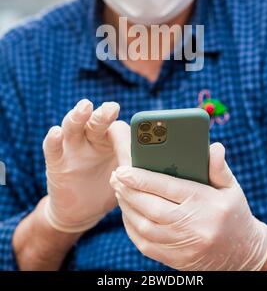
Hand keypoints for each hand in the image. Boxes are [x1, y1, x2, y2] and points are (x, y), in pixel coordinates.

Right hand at [43, 99, 129, 232]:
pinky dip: (52, 140)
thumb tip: (161, 165)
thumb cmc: (109, 189)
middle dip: (104, 114)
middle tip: (113, 107)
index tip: (142, 131)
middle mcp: (91, 138)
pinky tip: (55, 132)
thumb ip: (137, 169)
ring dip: (78, 117)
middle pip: (96, 122)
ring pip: (73, 127)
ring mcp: (72, 148)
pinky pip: (52, 149)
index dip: (128, 135)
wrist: (82, 211)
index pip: (119, 129)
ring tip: (85, 107)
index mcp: (112, 140)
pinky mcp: (55, 162)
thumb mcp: (126, 179)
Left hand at [110, 143, 266, 270]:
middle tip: (115, 176)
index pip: (168, 188)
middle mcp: (193, 226)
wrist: (244, 256)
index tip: (123, 169)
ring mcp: (183, 246)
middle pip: (151, 207)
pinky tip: (127, 212)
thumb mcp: (231, 188)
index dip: (142, 178)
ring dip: (127, 207)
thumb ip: (219, 167)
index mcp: (205, 203)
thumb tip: (214, 146)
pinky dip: (132, 228)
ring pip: (145, 226)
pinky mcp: (175, 260)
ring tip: (119, 190)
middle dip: (129, 191)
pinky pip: (145, 244)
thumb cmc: (234, 214)